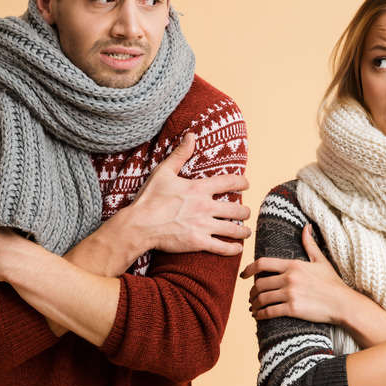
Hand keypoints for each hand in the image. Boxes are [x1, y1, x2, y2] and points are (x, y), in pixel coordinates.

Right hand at [111, 132, 250, 256]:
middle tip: (246, 212)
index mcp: (199, 188)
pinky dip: (233, 249)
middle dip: (245, 211)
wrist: (139, 225)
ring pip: (233, 229)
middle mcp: (205, 207)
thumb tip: (191, 136)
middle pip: (237, 209)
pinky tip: (237, 248)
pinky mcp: (198, 242)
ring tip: (246, 231)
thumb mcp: (163, 172)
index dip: (242, 182)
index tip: (246, 185)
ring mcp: (203, 226)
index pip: (230, 182)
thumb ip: (180, 154)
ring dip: (243, 230)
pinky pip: (222, 247)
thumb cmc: (149, 198)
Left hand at [240, 224, 357, 323]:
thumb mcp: (321, 260)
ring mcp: (290, 293)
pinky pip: (269, 312)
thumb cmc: (333, 283)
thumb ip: (310, 244)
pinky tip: (258, 316)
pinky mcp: (293, 309)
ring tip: (254, 307)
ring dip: (254, 304)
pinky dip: (260, 314)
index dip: (249, 269)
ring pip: (262, 298)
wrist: (343, 303)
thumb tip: (306, 226)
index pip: (263, 263)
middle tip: (251, 297)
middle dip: (252, 291)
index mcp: (293, 265)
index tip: (243, 275)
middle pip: (259, 283)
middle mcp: (289, 278)